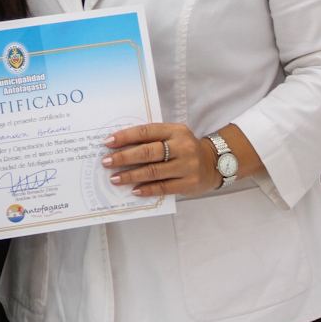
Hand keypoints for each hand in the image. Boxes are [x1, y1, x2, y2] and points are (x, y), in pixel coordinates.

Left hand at [101, 123, 219, 197]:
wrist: (214, 163)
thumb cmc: (184, 149)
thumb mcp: (173, 136)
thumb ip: (153, 139)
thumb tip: (121, 147)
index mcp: (175, 130)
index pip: (146, 131)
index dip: (125, 137)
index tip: (108, 142)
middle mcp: (182, 147)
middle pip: (148, 152)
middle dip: (124, 157)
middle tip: (106, 162)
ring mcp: (186, 166)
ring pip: (153, 171)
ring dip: (131, 175)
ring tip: (114, 178)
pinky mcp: (188, 183)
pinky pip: (163, 187)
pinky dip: (147, 189)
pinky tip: (134, 190)